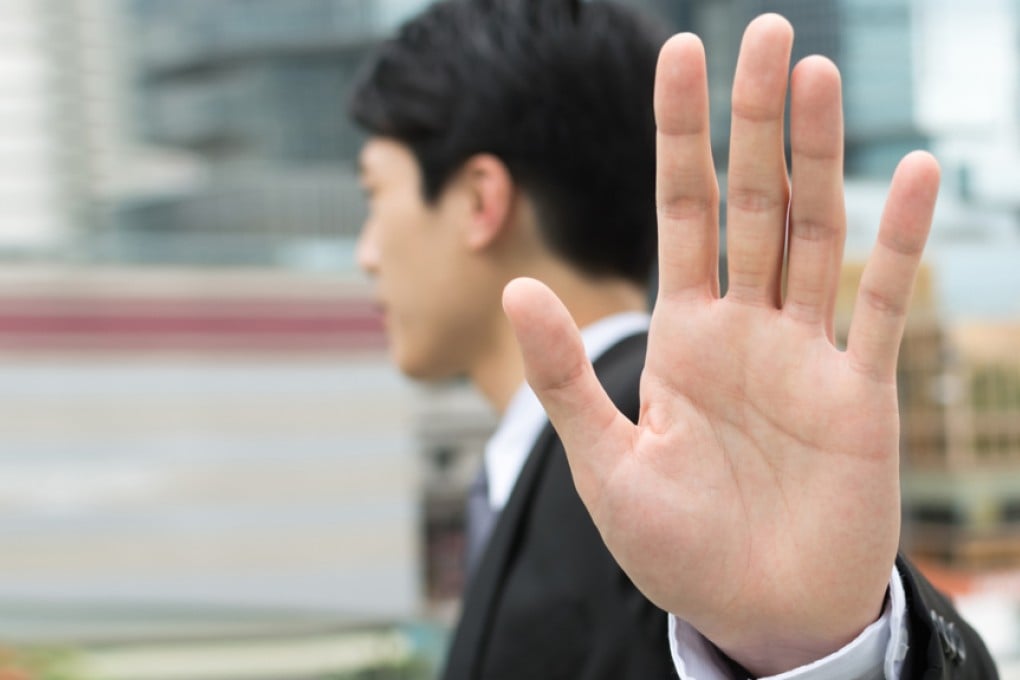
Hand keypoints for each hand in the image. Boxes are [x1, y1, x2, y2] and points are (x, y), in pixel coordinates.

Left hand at [502, 13, 939, 675]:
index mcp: (682, 335)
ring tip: (817, 72)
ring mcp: (806, 353)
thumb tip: (520, 288)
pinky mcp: (860, 393)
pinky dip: (903, 244)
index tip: (678, 56)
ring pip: (813, 232)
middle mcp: (745, 328)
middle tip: (764, 33)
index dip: (680, 136)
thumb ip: (566, 377)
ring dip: (817, 155)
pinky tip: (916, 174)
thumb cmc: (677, 551)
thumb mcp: (606, 464)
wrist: (757, 615)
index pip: (679, 213)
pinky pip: (886, 305)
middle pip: (751, 202)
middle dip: (754, 121)